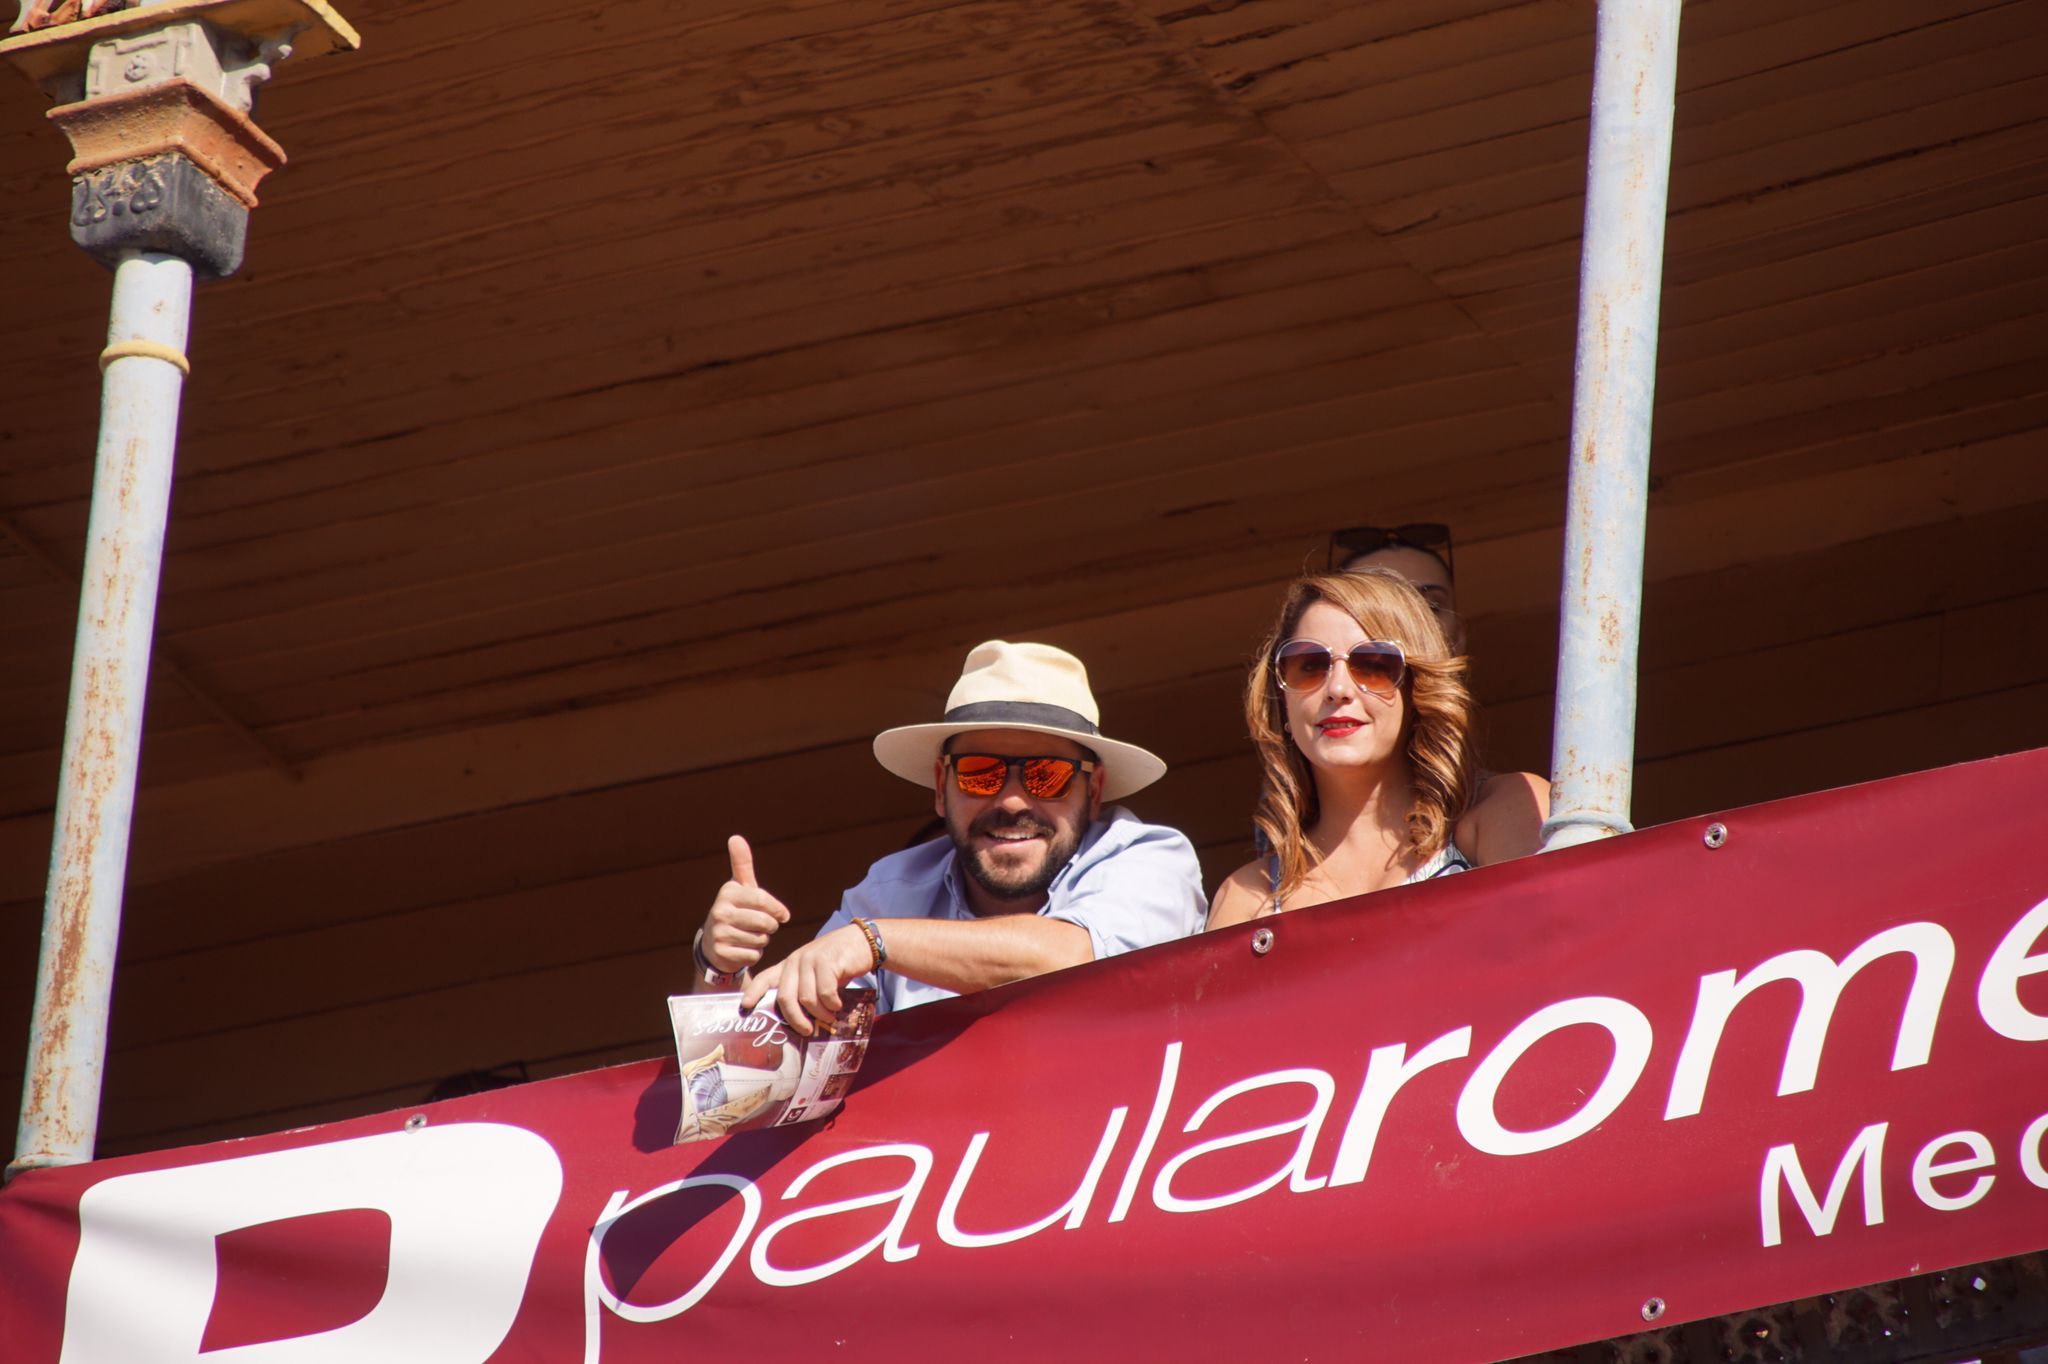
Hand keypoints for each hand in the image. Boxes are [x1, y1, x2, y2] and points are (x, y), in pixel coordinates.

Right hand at [700, 835, 789, 976]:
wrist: (714, 943)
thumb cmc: (735, 910)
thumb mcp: (740, 887)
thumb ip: (742, 863)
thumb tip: (735, 837)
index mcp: (728, 893)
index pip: (763, 900)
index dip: (777, 910)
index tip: (783, 915)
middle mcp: (720, 912)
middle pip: (765, 923)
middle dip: (770, 927)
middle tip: (762, 926)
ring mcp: (719, 934)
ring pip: (761, 940)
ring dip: (762, 941)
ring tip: (750, 935)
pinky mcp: (722, 954)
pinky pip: (754, 955)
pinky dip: (754, 954)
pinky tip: (743, 948)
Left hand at [741, 925, 872, 1037]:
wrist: (861, 942)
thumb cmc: (837, 963)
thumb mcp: (816, 974)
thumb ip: (805, 990)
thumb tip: (801, 1021)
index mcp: (789, 966)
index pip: (765, 978)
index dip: (753, 993)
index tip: (745, 1007)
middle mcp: (796, 961)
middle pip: (786, 997)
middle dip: (796, 1019)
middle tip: (807, 1030)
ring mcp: (810, 960)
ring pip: (807, 998)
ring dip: (820, 1014)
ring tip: (830, 1016)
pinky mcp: (827, 961)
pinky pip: (825, 992)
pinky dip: (832, 1004)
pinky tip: (838, 1004)